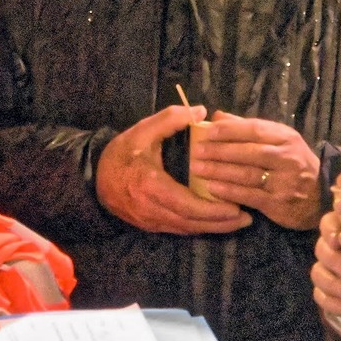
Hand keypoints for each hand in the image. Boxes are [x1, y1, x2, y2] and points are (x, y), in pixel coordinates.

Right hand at [96, 106, 251, 234]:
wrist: (94, 177)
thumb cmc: (121, 153)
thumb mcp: (142, 130)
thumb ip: (170, 119)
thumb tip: (199, 111)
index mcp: (150, 185)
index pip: (186, 204)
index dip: (212, 209)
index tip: (235, 206)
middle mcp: (152, 209)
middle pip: (192, 222)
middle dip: (221, 222)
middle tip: (246, 217)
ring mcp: (152, 221)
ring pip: (188, 229)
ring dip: (214, 227)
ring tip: (239, 221)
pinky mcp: (152, 225)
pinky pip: (181, 229)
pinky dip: (200, 226)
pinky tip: (217, 221)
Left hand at [190, 112, 320, 228]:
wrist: (320, 196)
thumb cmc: (293, 163)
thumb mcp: (279, 140)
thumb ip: (248, 128)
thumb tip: (218, 116)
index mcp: (286, 138)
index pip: (255, 130)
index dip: (229, 130)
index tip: (207, 131)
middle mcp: (287, 158)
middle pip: (249, 152)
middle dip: (220, 151)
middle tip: (197, 151)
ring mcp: (284, 182)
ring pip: (247, 174)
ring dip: (220, 171)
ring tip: (198, 169)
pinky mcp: (278, 203)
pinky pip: (249, 196)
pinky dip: (229, 192)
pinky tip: (212, 188)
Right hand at [311, 209, 340, 316]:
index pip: (327, 224)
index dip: (328, 231)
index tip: (338, 240)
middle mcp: (331, 248)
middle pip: (321, 249)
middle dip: (333, 261)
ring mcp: (327, 270)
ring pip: (317, 272)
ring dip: (332, 283)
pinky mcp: (328, 291)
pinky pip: (319, 294)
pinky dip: (329, 301)